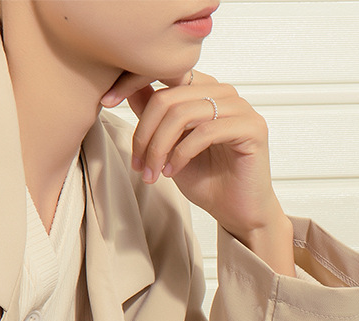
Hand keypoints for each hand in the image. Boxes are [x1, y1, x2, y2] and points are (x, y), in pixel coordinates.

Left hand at [100, 70, 293, 273]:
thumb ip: (154, 114)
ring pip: (183, 113)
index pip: (164, 70)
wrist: (239, 214)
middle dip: (145, 133)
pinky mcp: (252, 128)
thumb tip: (127, 87)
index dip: (130, 81)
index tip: (105, 102)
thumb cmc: (208, 182)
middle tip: (138, 164)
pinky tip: (172, 172)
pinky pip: (205, 131)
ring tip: (153, 172)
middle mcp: (224, 92)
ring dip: (160, 146)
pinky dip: (181, 154)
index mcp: (205, 89)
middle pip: (168, 96)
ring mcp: (241, 108)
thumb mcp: (169, 146)